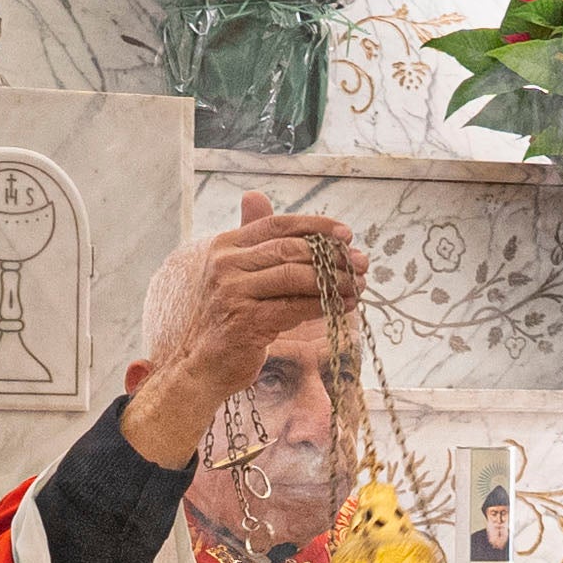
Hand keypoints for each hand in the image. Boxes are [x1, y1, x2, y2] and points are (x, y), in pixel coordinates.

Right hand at [116, 194, 359, 466]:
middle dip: (332, 255)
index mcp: (224, 247)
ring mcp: (233, 293)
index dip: (315, 226)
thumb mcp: (236, 274)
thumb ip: (252, 242)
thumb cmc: (226, 321)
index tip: (346, 234)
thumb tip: (257, 195)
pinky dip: (325, 304)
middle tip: (361, 262)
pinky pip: (295, 307)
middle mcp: (225, 265)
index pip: (276, 225)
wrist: (201, 367)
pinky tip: (345, 305)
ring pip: (295, 276)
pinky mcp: (246, 322)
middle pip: (290, 249)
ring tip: (358, 284)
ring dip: (334, 280)